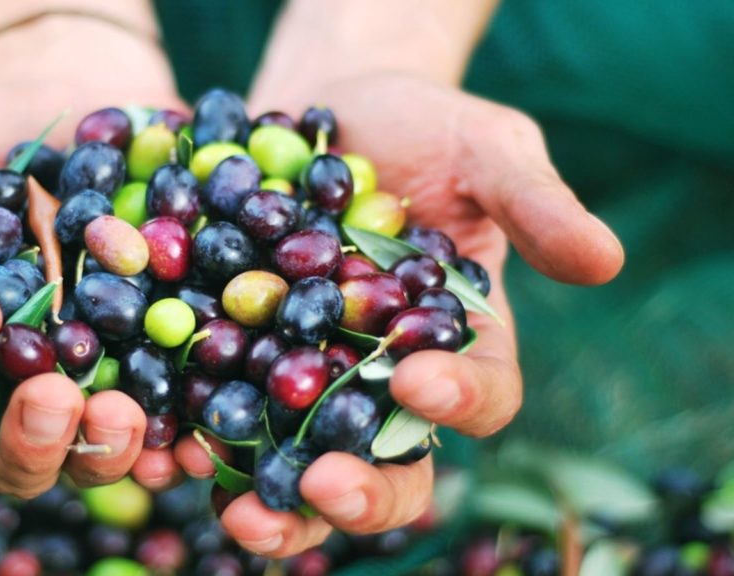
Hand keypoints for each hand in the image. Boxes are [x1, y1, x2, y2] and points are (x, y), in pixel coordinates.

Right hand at [0, 16, 189, 496]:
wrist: (70, 93)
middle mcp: (25, 380)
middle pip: (17, 453)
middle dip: (30, 436)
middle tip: (52, 393)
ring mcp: (98, 376)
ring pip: (93, 451)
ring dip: (105, 448)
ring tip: (121, 414)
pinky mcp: (163, 356)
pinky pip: (176, 417)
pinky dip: (182, 441)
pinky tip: (192, 445)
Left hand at [186, 72, 623, 557]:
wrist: (328, 104)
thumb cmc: (422, 124)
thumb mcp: (486, 148)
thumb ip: (534, 203)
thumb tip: (607, 261)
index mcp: (462, 343)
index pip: (480, 395)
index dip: (457, 399)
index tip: (415, 376)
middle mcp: (389, 379)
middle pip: (391, 463)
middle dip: (362, 489)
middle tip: (323, 486)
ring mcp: (314, 378)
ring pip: (303, 464)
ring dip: (276, 502)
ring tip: (240, 514)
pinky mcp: (245, 362)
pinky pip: (229, 415)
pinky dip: (207, 444)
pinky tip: (176, 452)